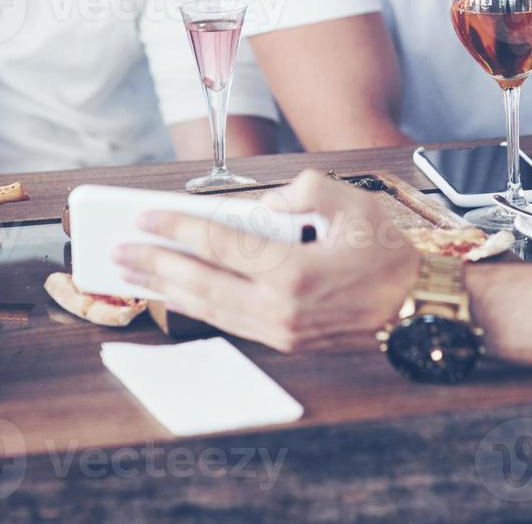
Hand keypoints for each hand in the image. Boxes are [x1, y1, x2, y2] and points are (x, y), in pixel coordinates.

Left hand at [115, 170, 421, 351]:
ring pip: (209, 309)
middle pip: (201, 284)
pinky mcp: (283, 341)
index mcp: (294, 271)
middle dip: (154, 265)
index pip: (219, 245)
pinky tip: (175, 290)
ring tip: (134, 272)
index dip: (176, 228)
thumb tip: (260, 206)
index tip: (143, 216)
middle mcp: (281, 308)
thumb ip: (300, 190)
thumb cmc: (384, 251)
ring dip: (166, 290)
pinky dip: (196, 305)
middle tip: (118, 249)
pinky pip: (228, 321)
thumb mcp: (350, 202)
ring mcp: (280, 331)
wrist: (413, 302)